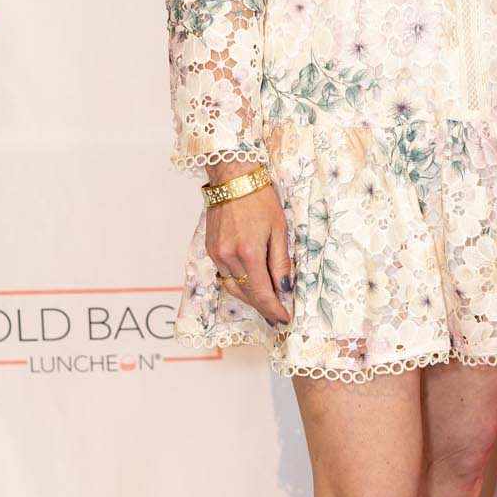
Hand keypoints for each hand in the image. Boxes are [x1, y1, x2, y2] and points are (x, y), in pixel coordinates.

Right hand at [206, 179, 291, 327]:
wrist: (233, 178)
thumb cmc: (260, 199)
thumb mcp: (279, 229)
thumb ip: (280, 262)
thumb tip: (284, 288)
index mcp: (249, 252)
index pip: (262, 293)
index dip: (274, 309)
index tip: (285, 318)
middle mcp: (228, 257)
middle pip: (246, 294)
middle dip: (263, 307)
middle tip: (278, 314)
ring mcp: (216, 254)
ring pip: (233, 287)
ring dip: (250, 298)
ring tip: (266, 303)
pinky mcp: (210, 249)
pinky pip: (225, 275)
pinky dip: (239, 283)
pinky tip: (251, 283)